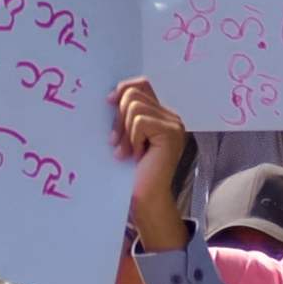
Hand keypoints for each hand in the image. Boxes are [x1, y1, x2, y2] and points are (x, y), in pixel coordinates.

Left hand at [113, 78, 190, 248]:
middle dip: (118, 116)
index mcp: (162, 116)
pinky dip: (132, 138)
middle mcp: (171, 118)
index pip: (142, 84)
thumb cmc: (131, 172)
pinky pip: (140, 121)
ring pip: (134, 106)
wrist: (143, 199)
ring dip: (123, 131)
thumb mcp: (126, 137)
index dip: (123, 89)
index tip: (108, 102)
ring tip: (126, 152)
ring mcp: (174, 125)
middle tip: (115, 142)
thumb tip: (112, 95)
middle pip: (135, 92)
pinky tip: (135, 156)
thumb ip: (126, 116)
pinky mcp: (170, 134)